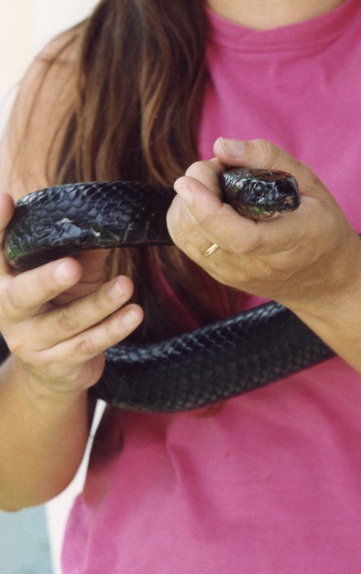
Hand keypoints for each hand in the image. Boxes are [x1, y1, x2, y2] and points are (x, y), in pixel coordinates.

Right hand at [0, 192, 142, 397]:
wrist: (54, 372)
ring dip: (100, 302)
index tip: (7, 201)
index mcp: (5, 281)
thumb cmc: (61, 308)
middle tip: (72, 266)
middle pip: (23, 294)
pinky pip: (87, 345)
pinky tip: (134, 314)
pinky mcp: (54, 364)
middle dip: (47, 279)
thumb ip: (82, 252)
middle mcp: (9, 311)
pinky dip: (113, 329)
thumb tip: (109, 226)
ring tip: (126, 285)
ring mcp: (29, 342)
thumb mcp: (71, 278)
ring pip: (66, 321)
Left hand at [168, 138, 360, 310]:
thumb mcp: (310, 183)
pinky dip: (185, 215)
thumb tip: (220, 146)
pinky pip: (187, 243)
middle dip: (197, 188)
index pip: (240, 236)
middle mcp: (259, 265)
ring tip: (216, 184)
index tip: (188, 180)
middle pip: (204, 232)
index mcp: (291, 242)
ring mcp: (236, 275)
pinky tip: (207, 201)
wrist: (327, 280)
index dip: (207, 208)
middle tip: (219, 167)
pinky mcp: (221, 275)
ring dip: (187, 201)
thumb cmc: (322, 224)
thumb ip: (268, 159)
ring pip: (187, 237)